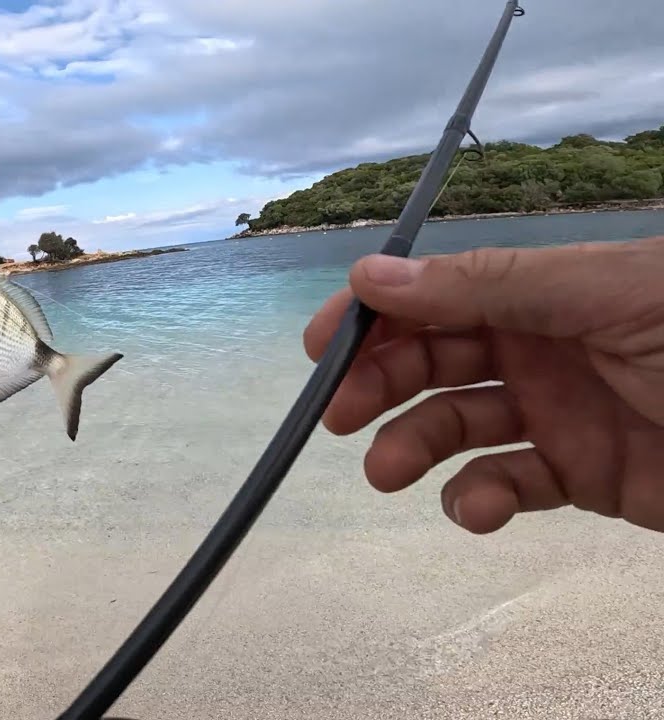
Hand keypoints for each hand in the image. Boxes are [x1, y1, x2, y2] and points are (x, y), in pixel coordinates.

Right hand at [303, 236, 663, 533]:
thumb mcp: (606, 294)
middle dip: (383, 384)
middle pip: (437, 358)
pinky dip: (481, 500)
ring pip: (459, 424)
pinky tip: (478, 508)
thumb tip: (372, 272)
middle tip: (341, 418)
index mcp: (548, 288)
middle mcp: (545, 344)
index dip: (377, 315)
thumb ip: (490, 285)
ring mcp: (561, 411)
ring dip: (415, 445)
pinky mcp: (584, 476)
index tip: (322, 347)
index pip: (440, 292)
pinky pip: (510, 485)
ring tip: (391, 472)